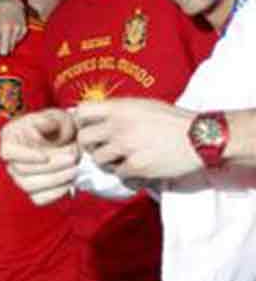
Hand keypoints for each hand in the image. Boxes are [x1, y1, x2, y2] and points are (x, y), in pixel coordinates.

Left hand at [0, 0, 27, 60]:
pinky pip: (17, 42)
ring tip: (3, 37)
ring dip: (6, 45)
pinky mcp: (24, 29)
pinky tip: (10, 33)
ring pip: (11, 47)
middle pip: (4, 50)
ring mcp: (17, 28)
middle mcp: (7, 26)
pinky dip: (12, 40)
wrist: (10, 3)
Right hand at [0, 108, 78, 204]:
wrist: (68, 138)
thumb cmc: (59, 125)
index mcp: (10, 137)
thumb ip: (49, 120)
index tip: (45, 156)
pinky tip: (69, 182)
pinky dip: (55, 193)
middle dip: (50, 166)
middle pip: (22, 170)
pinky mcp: (33, 189)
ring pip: (29, 186)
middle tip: (73, 158)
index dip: (25, 156)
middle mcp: (11, 159)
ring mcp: (20, 176)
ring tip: (74, 170)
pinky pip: (39, 198)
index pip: (7, 152)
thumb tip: (41, 129)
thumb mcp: (55, 116)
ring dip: (54, 180)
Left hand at [74, 99, 201, 180]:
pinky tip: (139, 170)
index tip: (90, 128)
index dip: (82, 122)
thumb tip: (96, 117)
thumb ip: (118, 111)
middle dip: (90, 146)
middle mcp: (117, 126)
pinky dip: (127, 175)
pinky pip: (118, 174)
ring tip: (123, 160)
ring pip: (98, 159)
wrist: (199, 137)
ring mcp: (125, 147)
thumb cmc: (173, 120)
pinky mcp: (136, 166)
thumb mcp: (142, 106)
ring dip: (108, 162)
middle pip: (83, 139)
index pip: (81, 112)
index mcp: (118, 108)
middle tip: (103, 148)